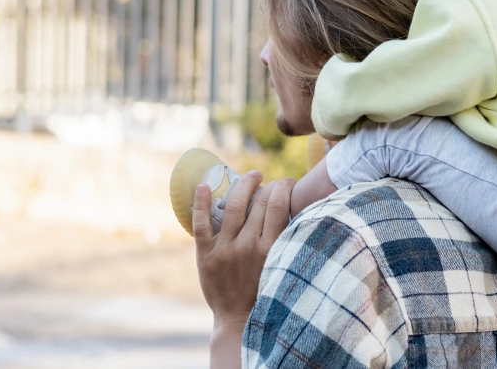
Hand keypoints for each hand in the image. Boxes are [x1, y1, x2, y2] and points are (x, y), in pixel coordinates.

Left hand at [193, 171, 295, 331]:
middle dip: (266, 185)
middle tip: (269, 181)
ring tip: (250, 177)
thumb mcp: (281, 266)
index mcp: (271, 249)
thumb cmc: (265, 292)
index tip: (286, 182)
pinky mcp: (205, 255)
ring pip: (232, 206)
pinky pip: (201, 224)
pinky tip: (204, 185)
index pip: (278, 205)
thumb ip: (286, 241)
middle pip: (258, 202)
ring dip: (242, 185)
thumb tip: (296, 212)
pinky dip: (201, 203)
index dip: (283, 186)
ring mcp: (225, 249)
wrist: (238, 320)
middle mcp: (248, 246)